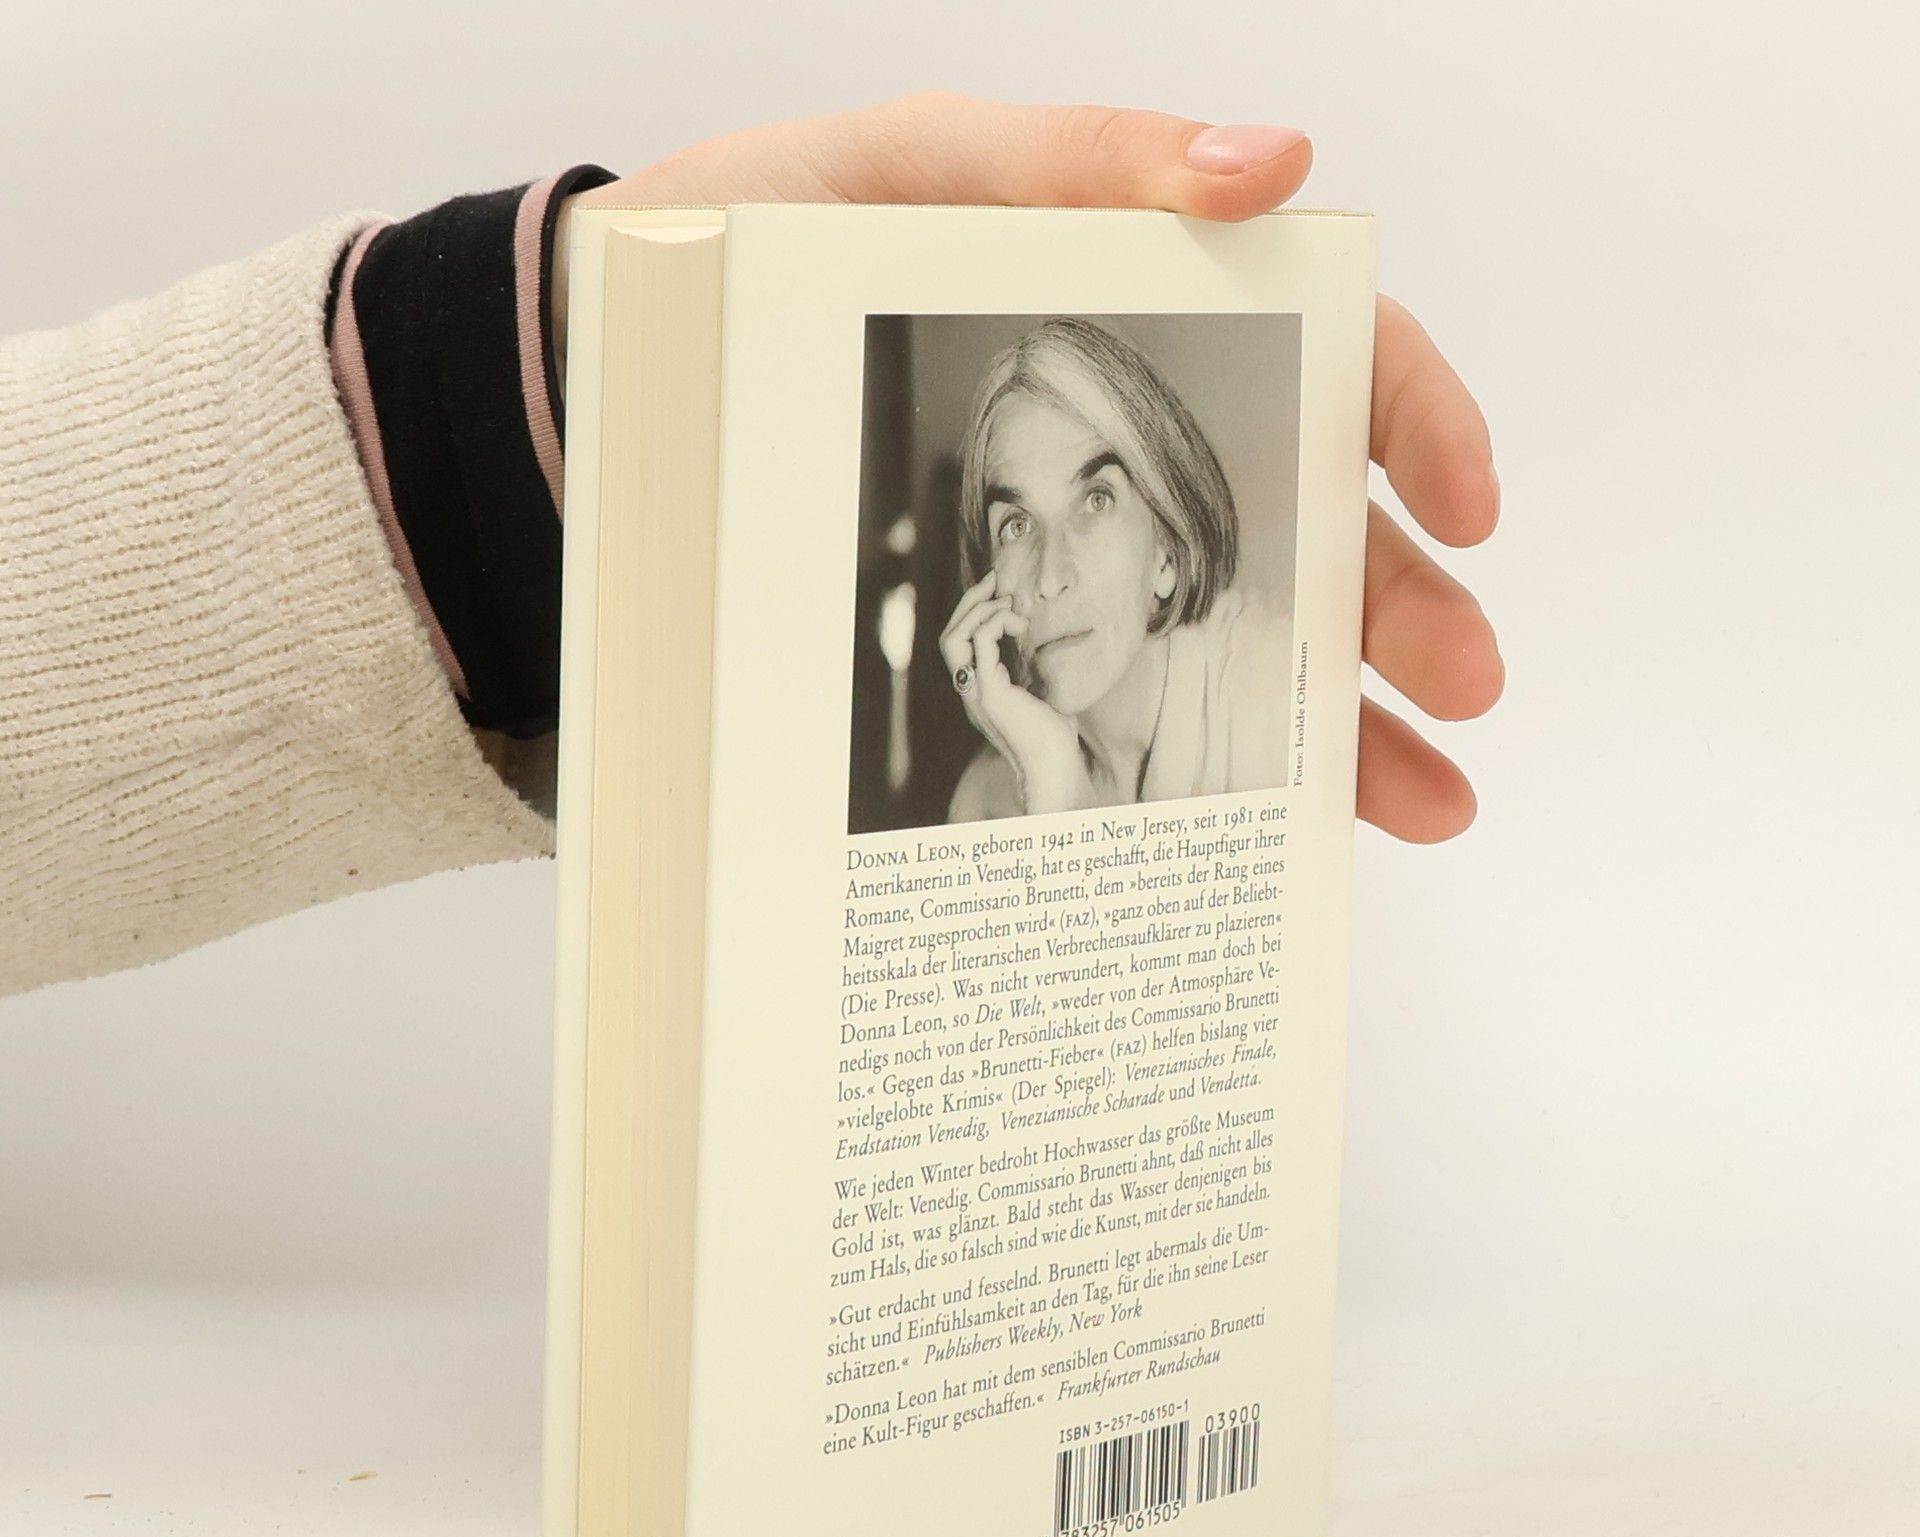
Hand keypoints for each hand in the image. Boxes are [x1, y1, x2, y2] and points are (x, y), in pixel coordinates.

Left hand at [556, 91, 1501, 843]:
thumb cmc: (754, 259)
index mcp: (1144, 320)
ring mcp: (1076, 564)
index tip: (1464, 505)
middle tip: (1461, 691)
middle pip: (1313, 528)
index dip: (1414, 421)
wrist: (614, 392)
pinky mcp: (1003, 653)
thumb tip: (1274, 165)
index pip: (1329, 356)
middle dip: (1403, 609)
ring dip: (1350, 727)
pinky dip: (1218, 775)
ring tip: (1421, 803)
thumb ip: (1083, 160)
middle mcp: (1133, 454)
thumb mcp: (910, 172)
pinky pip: (1133, 718)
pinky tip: (1286, 831)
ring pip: (1246, 646)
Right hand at [936, 569, 1088, 813]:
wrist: (1053, 766)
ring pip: (953, 637)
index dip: (972, 612)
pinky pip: (979, 642)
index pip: (958, 642)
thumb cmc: (1053, 735)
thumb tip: (1049, 641)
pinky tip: (1021, 625)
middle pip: (948, 635)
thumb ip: (1033, 668)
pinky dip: (996, 623)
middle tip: (996, 580)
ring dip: (980, 611)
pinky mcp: (990, 692)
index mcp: (978, 688)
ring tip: (1010, 605)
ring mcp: (975, 691)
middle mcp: (969, 689)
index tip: (998, 590)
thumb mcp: (1041, 692)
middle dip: (970, 602)